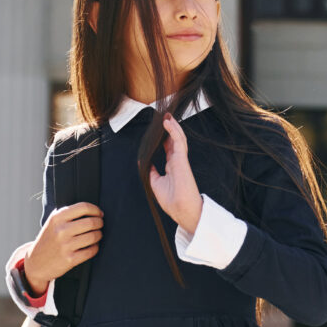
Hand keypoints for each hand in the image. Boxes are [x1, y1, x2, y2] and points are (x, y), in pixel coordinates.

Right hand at [23, 202, 103, 295]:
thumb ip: (66, 214)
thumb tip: (89, 209)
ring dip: (99, 235)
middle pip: (91, 222)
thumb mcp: (52, 223)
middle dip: (100, 223)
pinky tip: (92, 246)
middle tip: (100, 224)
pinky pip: (91, 251)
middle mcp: (61, 230)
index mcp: (57, 218)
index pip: (83, 207)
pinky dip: (95, 247)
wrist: (36, 263)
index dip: (95, 209)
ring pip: (93, 236)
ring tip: (97, 235)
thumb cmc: (48, 240)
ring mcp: (66, 245)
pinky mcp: (70, 259)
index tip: (99, 213)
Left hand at [149, 113, 203, 235]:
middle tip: (165, 117)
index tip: (160, 129)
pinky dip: (173, 131)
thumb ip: (151, 171)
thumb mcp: (156, 183)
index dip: (165, 137)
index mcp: (173, 166)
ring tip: (166, 116)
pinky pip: (179, 141)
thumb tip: (144, 163)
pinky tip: (168, 123)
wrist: (181, 210)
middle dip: (170, 128)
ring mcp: (181, 159)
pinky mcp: (182, 159)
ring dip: (173, 126)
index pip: (169, 147)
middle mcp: (177, 161)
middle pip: (174, 140)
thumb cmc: (171, 200)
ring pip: (178, 138)